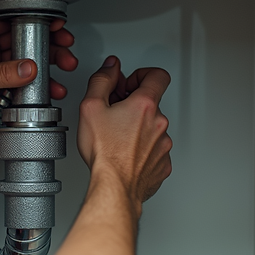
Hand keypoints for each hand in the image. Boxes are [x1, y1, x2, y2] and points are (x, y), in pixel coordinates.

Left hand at [0, 12, 76, 153]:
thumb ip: (2, 73)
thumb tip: (29, 66)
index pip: (4, 19)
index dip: (30, 18)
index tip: (50, 23)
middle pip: (19, 39)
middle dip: (44, 44)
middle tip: (63, 47)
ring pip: (23, 62)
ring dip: (44, 65)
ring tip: (62, 69)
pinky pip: (19, 82)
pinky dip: (35, 85)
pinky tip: (47, 90)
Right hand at [77, 56, 172, 203]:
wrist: (114, 187)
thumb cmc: (104, 153)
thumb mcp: (91, 107)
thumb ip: (102, 79)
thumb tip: (111, 67)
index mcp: (145, 105)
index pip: (157, 75)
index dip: (142, 75)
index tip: (130, 84)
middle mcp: (159, 123)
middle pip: (152, 103)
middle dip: (134, 105)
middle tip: (115, 115)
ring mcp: (164, 145)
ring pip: (153, 128)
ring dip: (139, 129)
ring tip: (118, 139)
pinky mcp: (163, 164)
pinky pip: (155, 150)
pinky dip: (143, 150)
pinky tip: (126, 154)